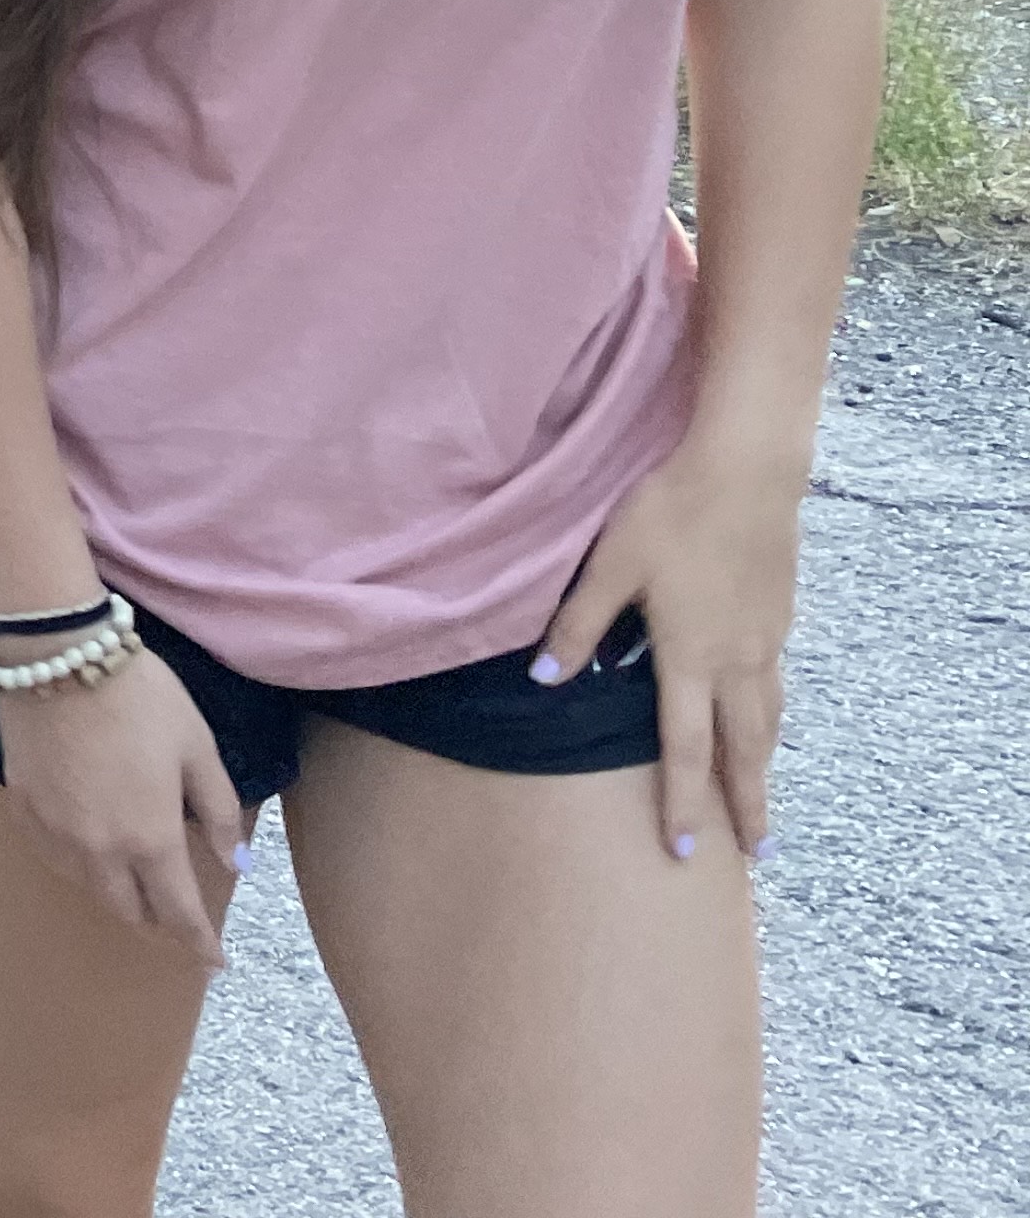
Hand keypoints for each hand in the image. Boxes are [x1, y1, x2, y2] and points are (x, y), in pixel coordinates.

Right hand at [0, 641, 247, 965]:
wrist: (58, 655)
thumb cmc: (141, 698)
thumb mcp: (197, 748)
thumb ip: (218, 812)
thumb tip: (236, 863)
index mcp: (151, 839)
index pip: (180, 914)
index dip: (200, 944)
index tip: (216, 961)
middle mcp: (98, 849)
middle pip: (128, 911)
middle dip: (157, 922)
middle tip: (175, 917)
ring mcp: (54, 831)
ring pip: (87, 887)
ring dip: (115, 892)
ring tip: (132, 880)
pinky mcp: (22, 806)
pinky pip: (52, 855)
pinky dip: (76, 864)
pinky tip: (85, 846)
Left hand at [535, 439, 803, 862]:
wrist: (747, 471)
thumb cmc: (669, 514)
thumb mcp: (610, 566)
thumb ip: (578, 625)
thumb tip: (543, 677)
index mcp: (692, 656)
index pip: (685, 750)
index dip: (682, 802)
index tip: (682, 851)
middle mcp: (739, 661)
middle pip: (744, 750)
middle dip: (746, 805)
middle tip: (753, 853)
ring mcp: (768, 640)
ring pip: (768, 720)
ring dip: (764, 766)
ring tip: (761, 800)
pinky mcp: (782, 616)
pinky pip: (777, 686)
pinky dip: (771, 719)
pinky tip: (764, 719)